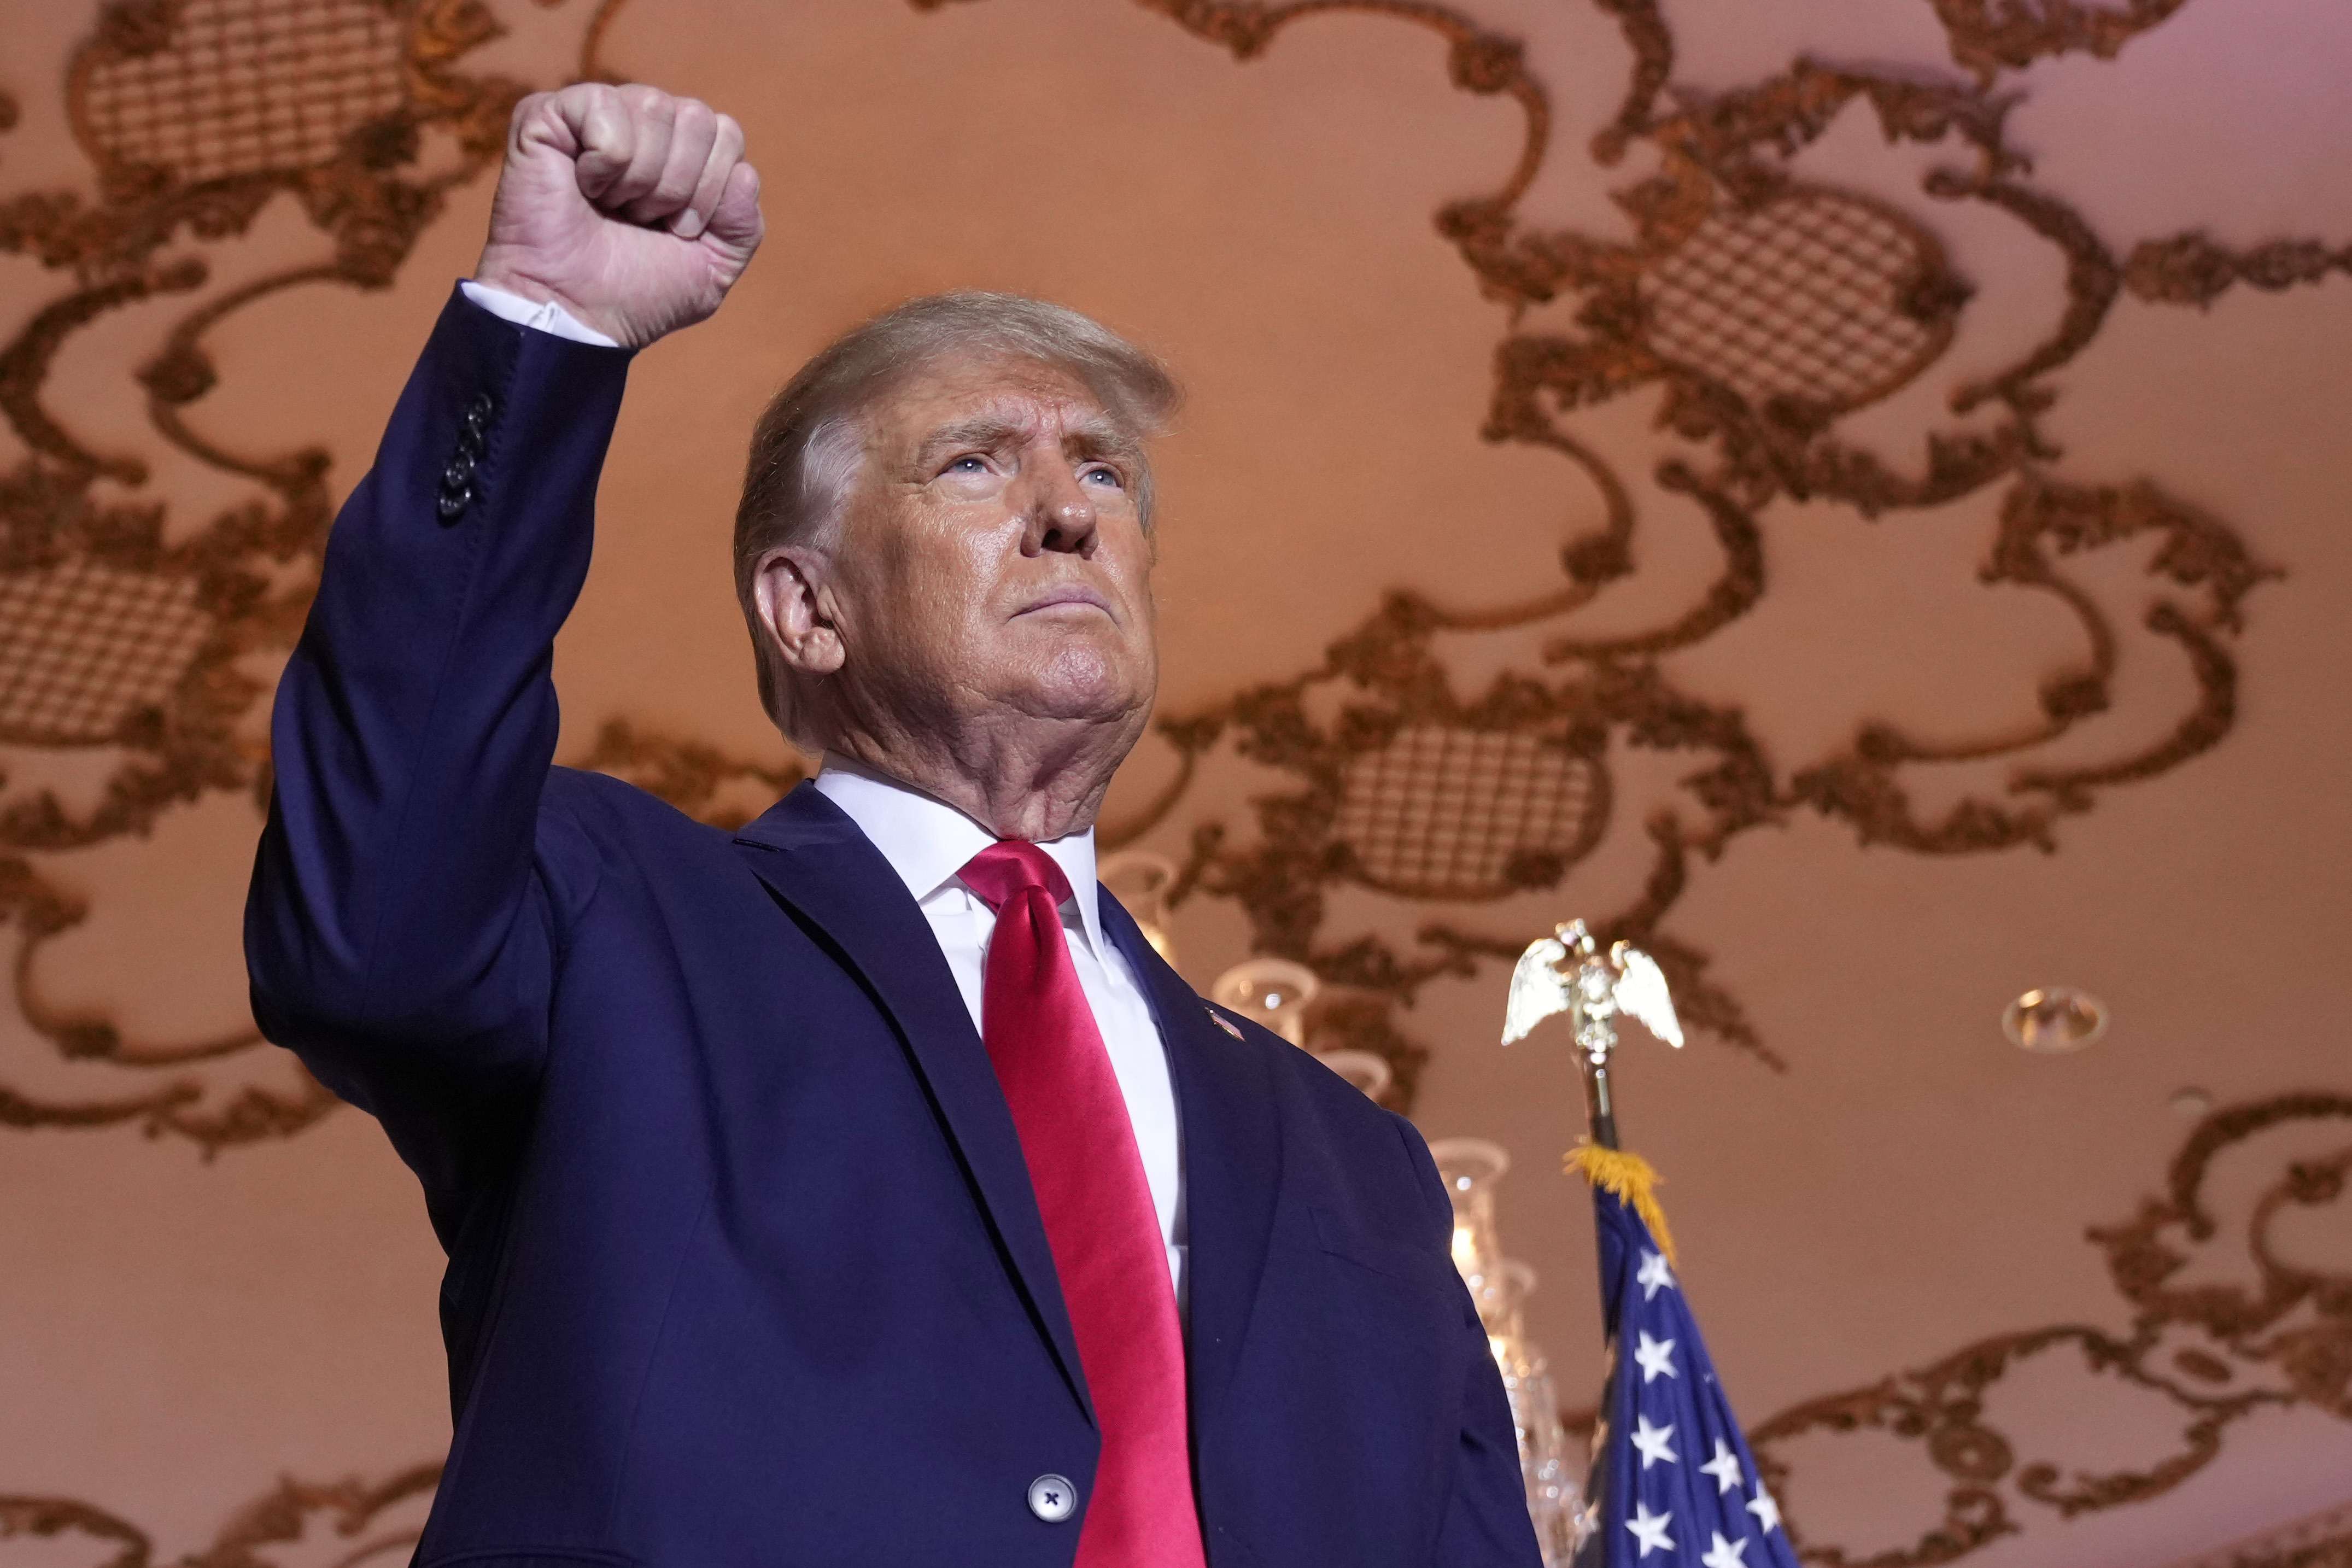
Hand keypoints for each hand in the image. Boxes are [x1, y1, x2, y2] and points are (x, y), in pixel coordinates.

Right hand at [473, 83, 763, 349]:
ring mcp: (596, 114)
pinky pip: (604, 106)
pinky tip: (582, 186)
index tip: (676, 230)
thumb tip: (744, 172)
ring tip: (610, 206)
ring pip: (654, 106)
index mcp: (682, 150)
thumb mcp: (713, 269)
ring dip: (640, 178)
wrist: (577, 314)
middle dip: (678, 186)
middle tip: (640, 220)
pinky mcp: (548, 113)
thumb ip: (744, 225)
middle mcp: (642, 123)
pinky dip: (604, 161)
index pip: (727, 133)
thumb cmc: (637, 293)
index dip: (711, 190)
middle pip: (698, 117)